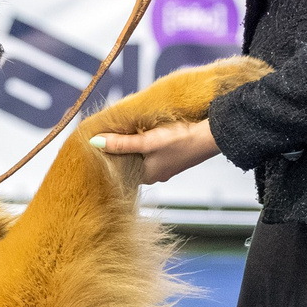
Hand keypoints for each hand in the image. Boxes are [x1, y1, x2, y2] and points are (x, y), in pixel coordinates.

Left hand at [88, 117, 220, 183]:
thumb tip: (94, 143)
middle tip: (103, 134)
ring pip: (140, 156)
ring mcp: (165, 166)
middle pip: (129, 162)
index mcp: (147, 176)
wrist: (212, 136)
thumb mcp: (148, 142)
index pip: (118, 170)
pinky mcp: (173, 156)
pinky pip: (151, 151)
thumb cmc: (182, 141)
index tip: (93, 144)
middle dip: (118, 150)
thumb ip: (121, 143)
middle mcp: (155, 174)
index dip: (106, 157)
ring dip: (131, 145)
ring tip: (118, 130)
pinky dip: (143, 143)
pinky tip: (140, 132)